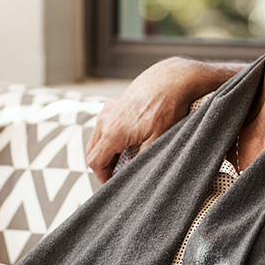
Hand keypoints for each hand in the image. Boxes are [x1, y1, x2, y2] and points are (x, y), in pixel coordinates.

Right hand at [85, 57, 242, 182]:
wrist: (171, 79)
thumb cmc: (167, 108)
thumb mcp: (158, 140)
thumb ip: (141, 160)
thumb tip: (134, 177)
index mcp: (112, 131)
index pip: (95, 162)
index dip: (102, 178)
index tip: (114, 185)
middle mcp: (105, 119)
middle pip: (93, 151)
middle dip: (104, 166)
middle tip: (119, 176)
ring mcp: (108, 109)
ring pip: (98, 138)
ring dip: (107, 151)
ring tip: (125, 160)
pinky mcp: (114, 103)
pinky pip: (105, 126)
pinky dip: (110, 138)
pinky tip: (128, 141)